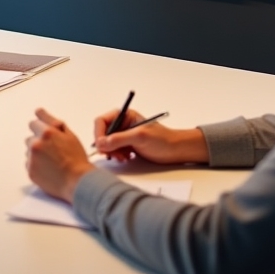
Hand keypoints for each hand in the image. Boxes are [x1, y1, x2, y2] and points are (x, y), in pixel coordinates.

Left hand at [25, 108, 94, 202]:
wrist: (77, 182)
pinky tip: (48, 169)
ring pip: (29, 151)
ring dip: (37, 153)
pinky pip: (29, 163)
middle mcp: (36, 144)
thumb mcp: (69, 135)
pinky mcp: (30, 171)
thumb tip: (39, 112)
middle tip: (52, 150)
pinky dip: (36, 165)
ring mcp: (32, 158)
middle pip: (30, 138)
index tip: (45, 133)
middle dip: (39, 141)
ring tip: (52, 161)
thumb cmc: (76, 159)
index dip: (41, 128)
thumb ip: (53, 122)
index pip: (33, 123)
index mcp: (46, 132)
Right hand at [93, 109, 208, 164]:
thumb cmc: (162, 140)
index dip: (99, 133)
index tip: (101, 146)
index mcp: (124, 115)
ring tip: (123, 157)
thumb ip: (119, 139)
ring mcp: (124, 135)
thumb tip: (100, 143)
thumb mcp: (139, 137)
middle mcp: (122, 124)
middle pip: (103, 133)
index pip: (102, 121)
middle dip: (106, 145)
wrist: (175, 151)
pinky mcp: (128, 146)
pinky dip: (117, 155)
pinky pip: (114, 150)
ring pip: (108, 144)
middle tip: (114, 155)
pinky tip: (127, 158)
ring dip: (112, 152)